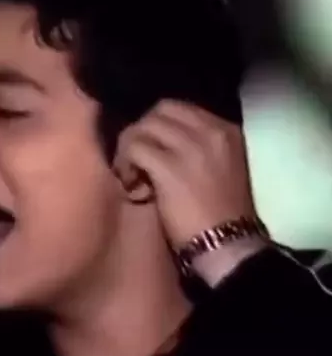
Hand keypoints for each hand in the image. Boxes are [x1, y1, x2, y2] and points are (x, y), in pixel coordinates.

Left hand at [114, 101, 264, 278]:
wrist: (230, 247)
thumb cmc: (224, 214)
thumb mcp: (222, 167)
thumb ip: (200, 146)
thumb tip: (162, 139)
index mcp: (226, 131)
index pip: (179, 108)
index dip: (157, 124)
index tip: (152, 145)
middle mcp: (210, 132)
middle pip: (159, 111)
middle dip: (142, 130)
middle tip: (136, 155)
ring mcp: (190, 148)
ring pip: (143, 127)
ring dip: (129, 146)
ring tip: (130, 171)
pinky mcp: (170, 167)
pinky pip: (135, 148)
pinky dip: (125, 163)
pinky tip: (129, 182)